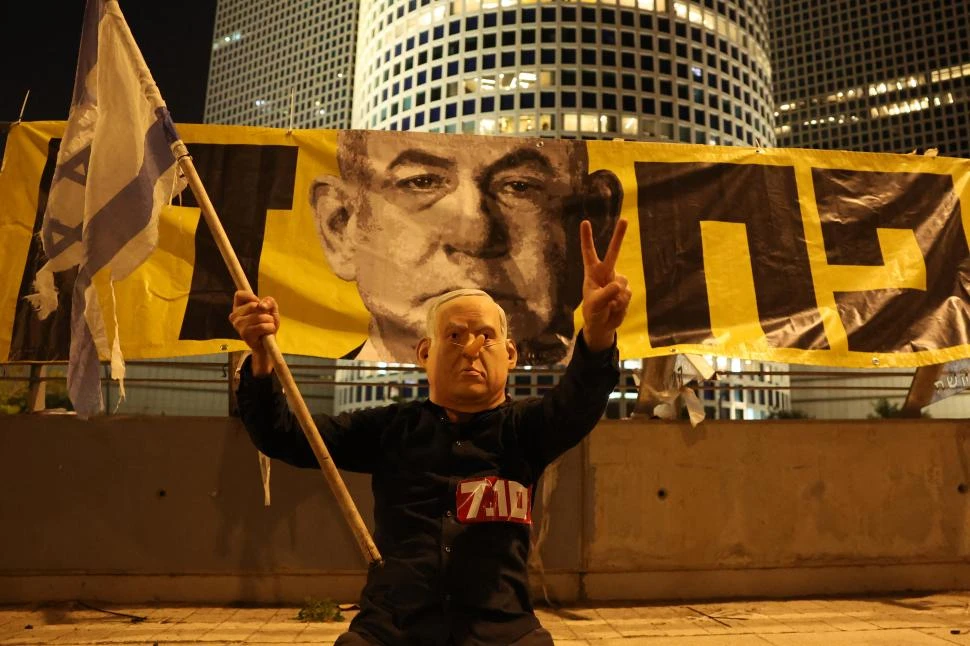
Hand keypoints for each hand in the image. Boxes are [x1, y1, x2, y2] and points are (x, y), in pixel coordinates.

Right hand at [228, 290, 279, 375]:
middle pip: (253, 305)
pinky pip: (262, 326)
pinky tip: (268, 332)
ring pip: (259, 316)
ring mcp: (238, 325)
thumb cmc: (266, 324)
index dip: (252, 297)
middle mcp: (235, 316)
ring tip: (268, 326)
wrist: (266, 344)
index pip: (239, 295)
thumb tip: (261, 306)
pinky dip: (270, 328)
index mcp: (238, 307)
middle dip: (265, 312)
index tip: (258, 305)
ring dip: (270, 321)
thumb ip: (269, 301)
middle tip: (266, 319)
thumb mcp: (271, 309)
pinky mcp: (245, 334)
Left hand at [580, 219, 631, 351]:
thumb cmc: (593, 312)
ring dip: (616, 298)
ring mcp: (617, 281)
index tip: (585, 222)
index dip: (587, 238)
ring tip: (609, 307)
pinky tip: (615, 308)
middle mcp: (606, 273)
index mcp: (592, 273)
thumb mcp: (595, 304)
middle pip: (613, 252)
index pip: (588, 252)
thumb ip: (606, 294)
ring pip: (622, 283)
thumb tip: (619, 285)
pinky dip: (622, 304)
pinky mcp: (625, 291)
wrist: (602, 325)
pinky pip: (627, 295)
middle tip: (624, 219)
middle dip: (619, 236)